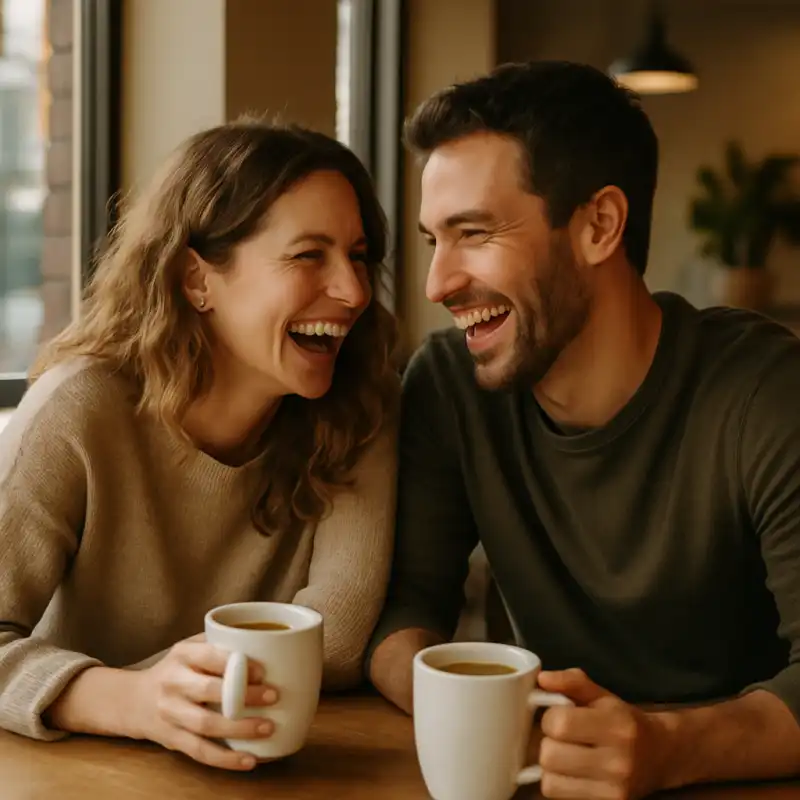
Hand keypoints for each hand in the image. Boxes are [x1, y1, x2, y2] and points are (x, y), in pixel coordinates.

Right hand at [127, 634, 278, 770]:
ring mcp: (170, 713)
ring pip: (205, 724)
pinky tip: (249, 760)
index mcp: (182, 655)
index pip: (209, 656)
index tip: (263, 671)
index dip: (236, 664)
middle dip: (243, 695)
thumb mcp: (190, 647)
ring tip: (268, 727)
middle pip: (208, 690)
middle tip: (273, 696)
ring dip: (239, 729)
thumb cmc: (177, 669)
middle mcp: (172, 683)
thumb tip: (266, 642)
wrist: (133, 700)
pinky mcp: (172, 739)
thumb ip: (219, 642)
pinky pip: (200, 751)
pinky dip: (226, 759)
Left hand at [536, 668, 672, 798]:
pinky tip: (572, 774)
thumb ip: (572, 682)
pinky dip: (558, 784)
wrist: (661, 756)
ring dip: (550, 768)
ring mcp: (613, 790)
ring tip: (565, 757)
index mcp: (616, 726)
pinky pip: (559, 797)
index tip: (558, 717)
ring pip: (550, 781)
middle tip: (561, 739)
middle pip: (550, 755)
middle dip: (548, 743)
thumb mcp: (602, 696)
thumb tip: (542, 677)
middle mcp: (617, 761)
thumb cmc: (624, 721)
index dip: (550, 718)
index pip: (559, 724)